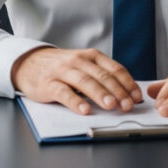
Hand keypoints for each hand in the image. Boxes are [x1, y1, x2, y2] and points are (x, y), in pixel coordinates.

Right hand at [11, 46, 142, 115]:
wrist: (30, 62)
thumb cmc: (62, 67)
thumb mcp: (84, 65)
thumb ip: (100, 76)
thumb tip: (125, 94)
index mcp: (92, 56)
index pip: (115, 69)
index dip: (127, 83)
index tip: (137, 97)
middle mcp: (79, 61)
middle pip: (102, 76)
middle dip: (118, 91)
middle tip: (128, 105)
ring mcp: (63, 71)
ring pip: (86, 82)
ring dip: (101, 94)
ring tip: (112, 106)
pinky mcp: (48, 84)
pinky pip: (64, 93)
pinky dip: (75, 102)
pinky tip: (84, 110)